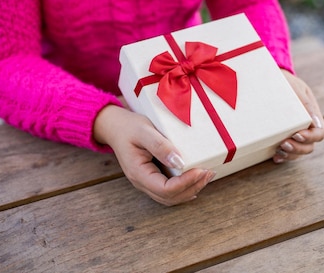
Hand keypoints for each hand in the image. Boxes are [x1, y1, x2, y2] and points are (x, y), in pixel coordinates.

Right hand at [93, 105, 214, 205]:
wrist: (115, 127)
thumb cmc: (128, 127)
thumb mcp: (144, 131)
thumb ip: (160, 146)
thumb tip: (180, 162)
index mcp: (138, 173)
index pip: (165, 189)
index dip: (185, 183)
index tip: (201, 169)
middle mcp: (142, 183)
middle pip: (170, 197)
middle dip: (192, 187)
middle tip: (209, 172)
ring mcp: (147, 182)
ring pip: (171, 197)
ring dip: (191, 189)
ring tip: (206, 176)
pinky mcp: (152, 178)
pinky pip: (169, 191)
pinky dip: (185, 188)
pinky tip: (196, 181)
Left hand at [273, 70, 323, 162]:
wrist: (269, 78)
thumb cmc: (285, 81)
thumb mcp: (295, 88)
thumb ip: (305, 103)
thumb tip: (315, 122)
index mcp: (313, 114)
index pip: (319, 133)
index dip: (310, 137)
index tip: (297, 134)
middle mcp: (306, 126)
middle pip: (309, 146)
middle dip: (298, 148)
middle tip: (284, 144)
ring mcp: (296, 132)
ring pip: (299, 151)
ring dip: (291, 154)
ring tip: (279, 151)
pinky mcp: (284, 135)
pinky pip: (288, 151)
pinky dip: (283, 156)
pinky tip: (276, 156)